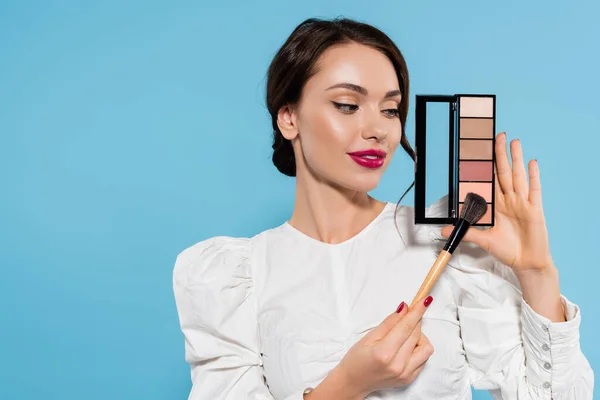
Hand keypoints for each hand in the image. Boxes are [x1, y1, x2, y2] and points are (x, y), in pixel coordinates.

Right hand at [309, 297, 433, 398]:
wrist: (354, 382)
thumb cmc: (357, 359)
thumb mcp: (369, 337)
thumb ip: (389, 323)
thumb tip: (404, 309)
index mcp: (385, 353)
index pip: (406, 327)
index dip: (416, 312)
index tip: (425, 300)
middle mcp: (398, 365)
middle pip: (416, 335)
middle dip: (414, 321)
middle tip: (406, 315)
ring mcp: (406, 374)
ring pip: (425, 347)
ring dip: (418, 337)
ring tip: (404, 336)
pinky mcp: (410, 378)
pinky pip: (424, 359)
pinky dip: (418, 348)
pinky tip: (405, 347)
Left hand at [441, 132, 553, 274]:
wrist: (527, 263)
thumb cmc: (507, 250)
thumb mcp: (484, 240)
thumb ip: (466, 232)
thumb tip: (444, 230)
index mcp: (496, 205)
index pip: (489, 180)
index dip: (485, 166)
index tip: (479, 151)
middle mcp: (509, 200)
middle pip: (503, 172)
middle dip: (499, 154)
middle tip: (495, 135)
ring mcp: (522, 203)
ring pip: (517, 176)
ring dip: (515, 158)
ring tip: (513, 141)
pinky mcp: (534, 209)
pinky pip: (534, 189)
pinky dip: (533, 176)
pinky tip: (531, 162)